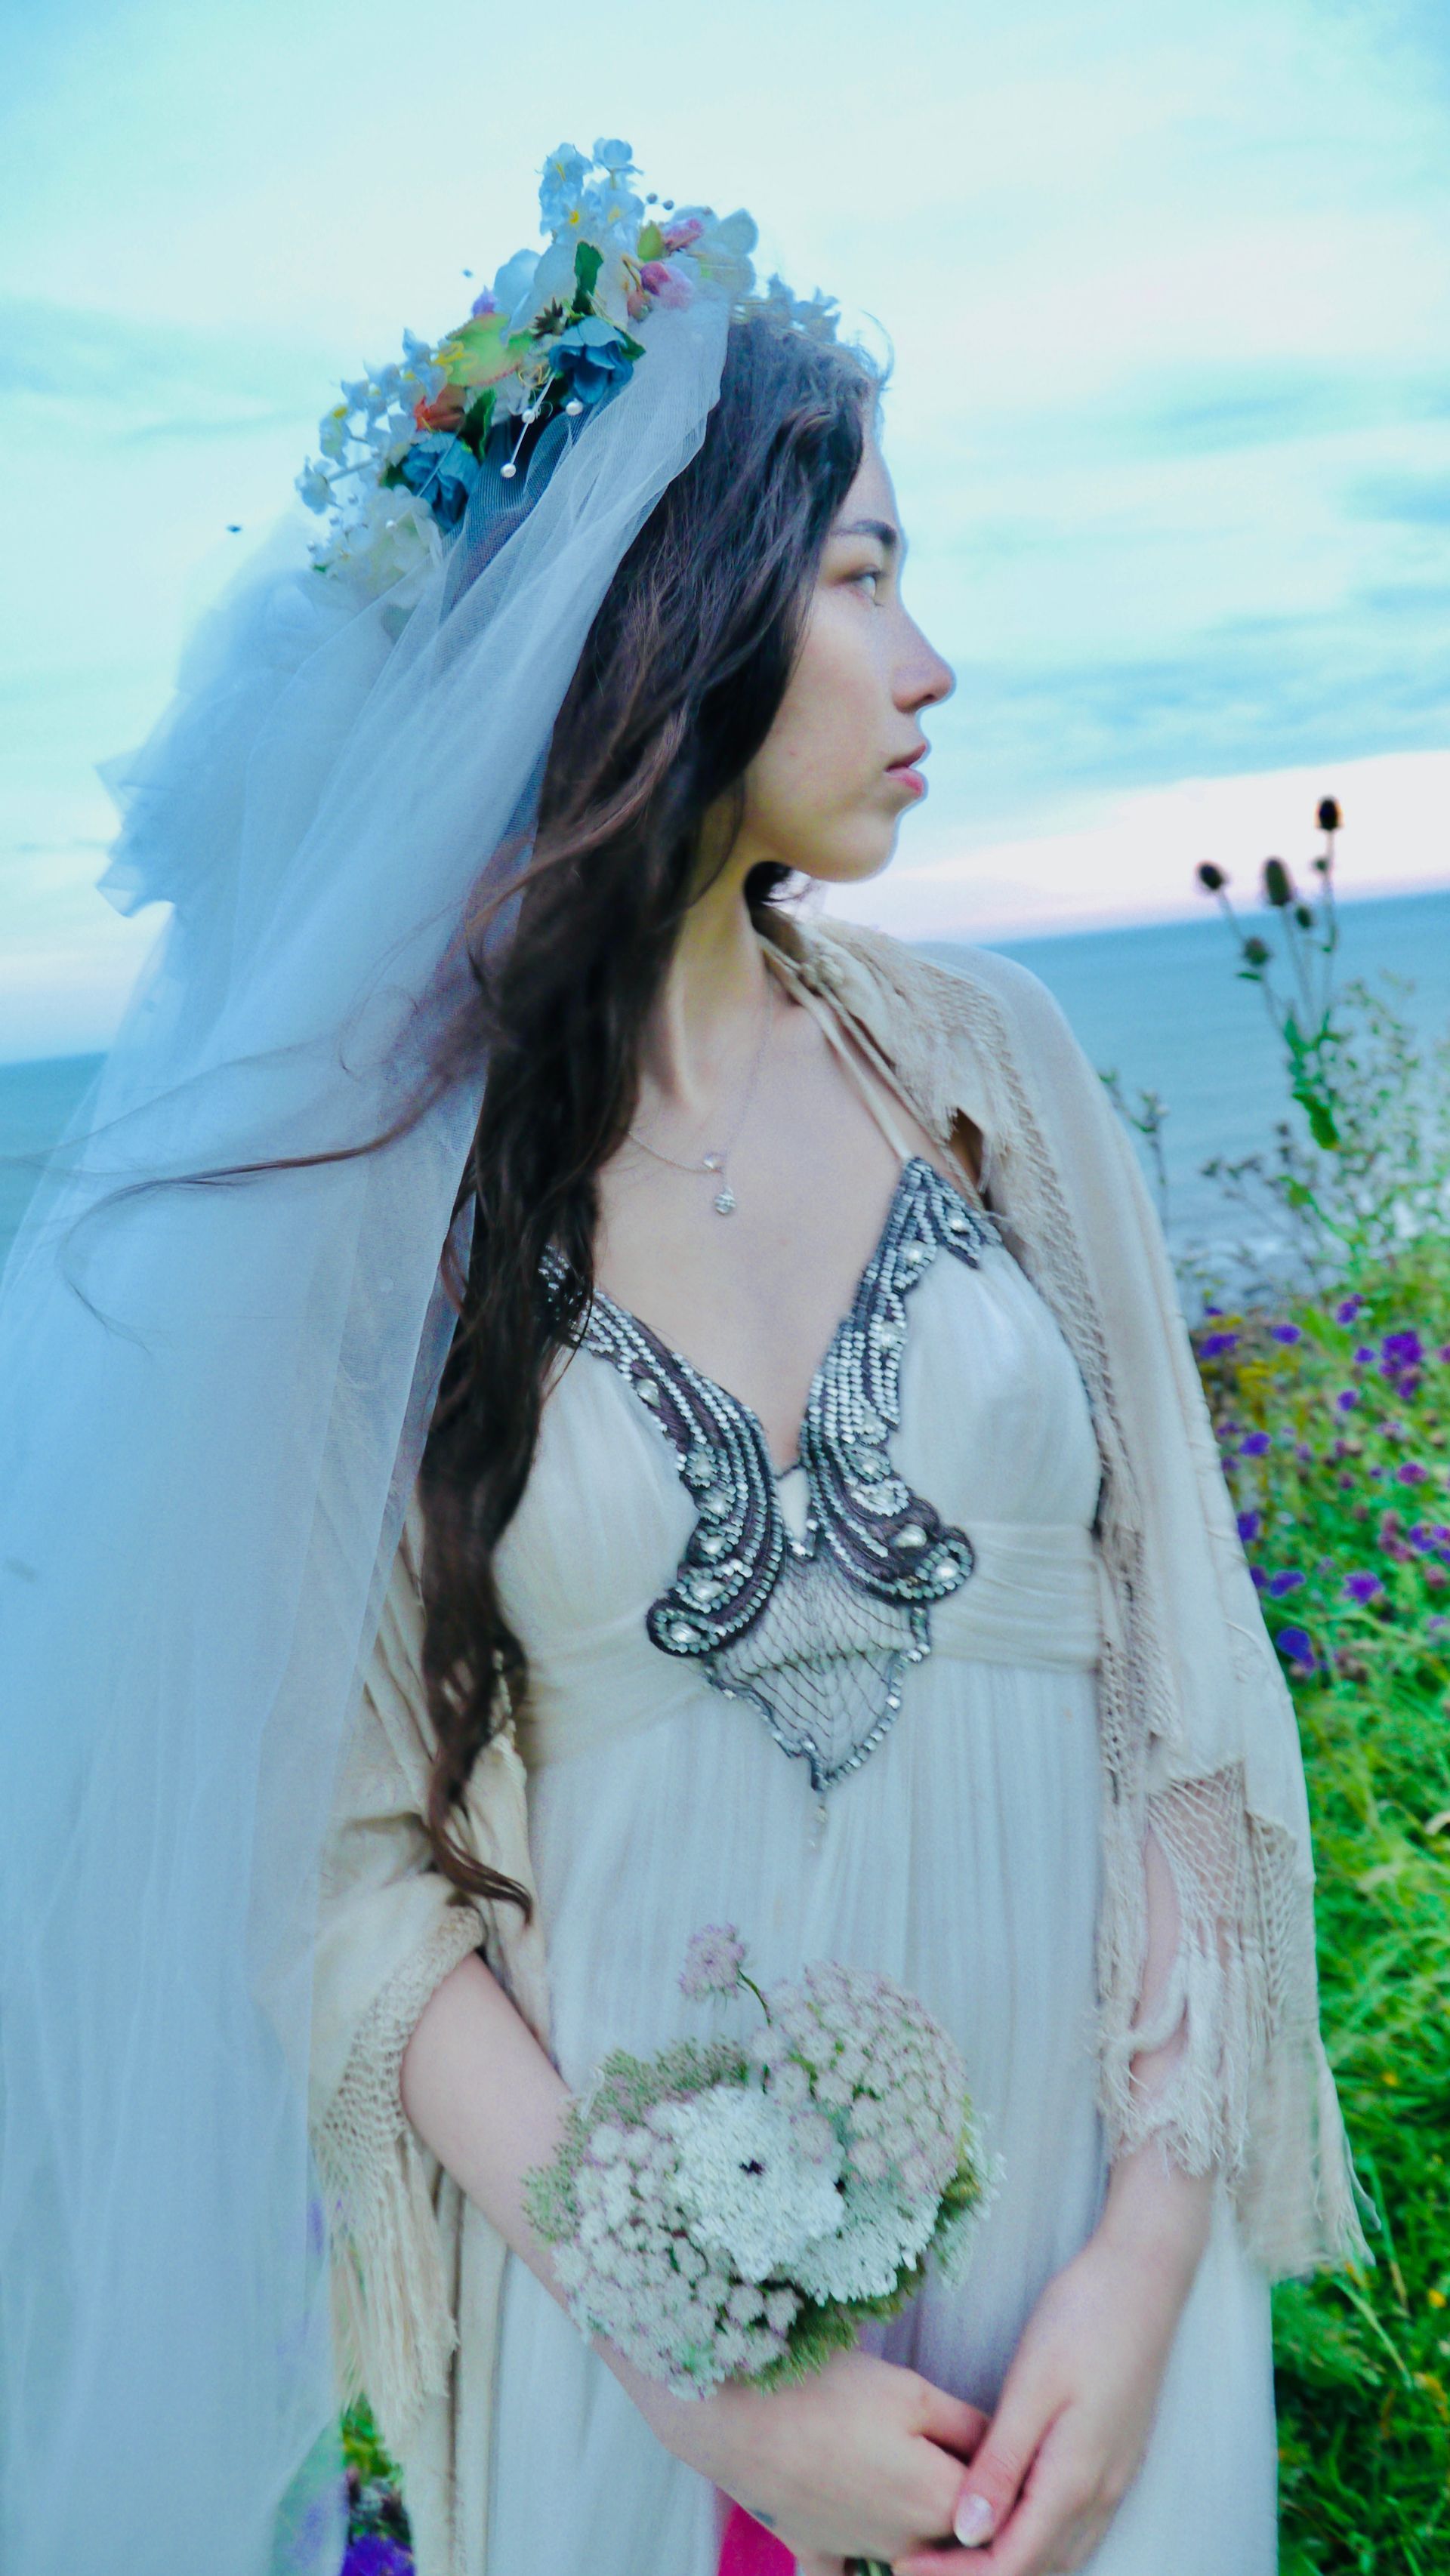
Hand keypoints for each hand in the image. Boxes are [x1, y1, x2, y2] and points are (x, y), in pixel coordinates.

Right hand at [607, 2343, 985, 2566]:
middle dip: (964, 2503)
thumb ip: (969, 2426)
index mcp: (939, 2500)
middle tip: (959, 2460)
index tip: (1011, 2449)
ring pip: (907, 2549)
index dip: (1006, 2473)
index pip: (997, 2501)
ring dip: (917, 2525)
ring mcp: (859, 2551)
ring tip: (900, 2471)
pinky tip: (864, 2554)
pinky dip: (857, 2565)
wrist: (736, 2416)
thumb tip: (1006, 2446)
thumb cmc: (828, 2392)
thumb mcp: (912, 2391)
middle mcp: (906, 2541)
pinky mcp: (815, 2547)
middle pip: (953, 2530)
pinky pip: (844, 2571)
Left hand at [893, 2158, 1211, 2575]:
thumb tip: (967, 2533)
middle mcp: (1102, 2493)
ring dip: (1013, 2561)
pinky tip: (1011, 2519)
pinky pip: (1078, 2525)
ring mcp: (1117, 2477)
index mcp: (1076, 2480)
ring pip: (1062, 2552)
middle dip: (980, 2575)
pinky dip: (1040, 2538)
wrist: (1144, 2276)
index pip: (1013, 2562)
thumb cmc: (1083, 2319)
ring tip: (953, 2548)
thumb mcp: (1031, 2387)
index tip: (904, 2567)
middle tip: (919, 2561)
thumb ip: (1001, 2465)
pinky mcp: (1119, 2457)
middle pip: (1038, 2565)